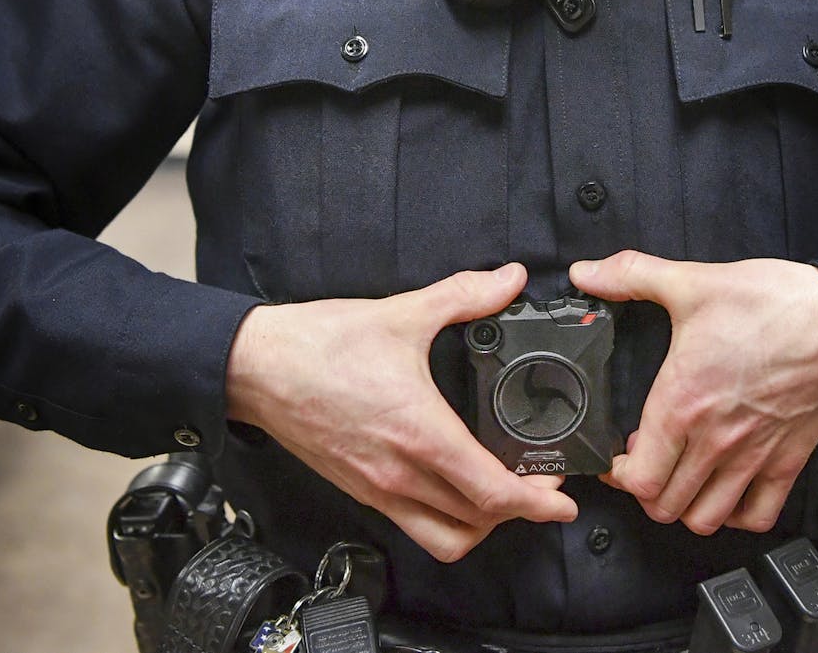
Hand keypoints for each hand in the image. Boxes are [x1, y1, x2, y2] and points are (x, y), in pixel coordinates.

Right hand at [225, 263, 577, 561]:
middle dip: (521, 512)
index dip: (538, 502)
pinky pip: (414, 526)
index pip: (493, 492)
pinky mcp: (360, 491)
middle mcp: (401, 474)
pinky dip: (446, 521)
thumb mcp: (401, 313)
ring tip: (501, 495)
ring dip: (482, 526)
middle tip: (543, 485)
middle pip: (478, 523)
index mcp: (420, 435)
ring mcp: (378, 489)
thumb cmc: (317, 346)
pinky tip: (456, 488)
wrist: (253, 367)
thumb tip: (507, 280)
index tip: (564, 499)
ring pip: (446, 538)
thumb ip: (463, 296)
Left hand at [570, 251, 817, 535]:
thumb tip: (587, 273)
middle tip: (648, 465)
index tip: (618, 458)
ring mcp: (752, 457)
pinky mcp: (787, 461)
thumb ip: (632, 275)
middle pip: (665, 506)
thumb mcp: (692, 282)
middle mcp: (714, 440)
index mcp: (682, 403)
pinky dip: (738, 515)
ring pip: (706, 519)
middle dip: (647, 491)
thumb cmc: (774, 304)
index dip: (619, 475)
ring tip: (683, 480)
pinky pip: (758, 515)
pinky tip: (728, 490)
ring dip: (687, 507)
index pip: (638, 477)